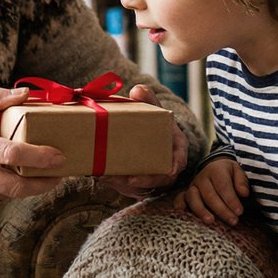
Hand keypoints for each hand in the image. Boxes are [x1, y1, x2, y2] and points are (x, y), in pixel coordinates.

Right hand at [0, 87, 65, 207]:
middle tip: (60, 173)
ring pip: (5, 194)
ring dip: (26, 186)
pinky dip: (4, 187)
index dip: (40, 157)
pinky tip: (9, 175)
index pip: (12, 155)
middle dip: (43, 183)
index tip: (59, 156)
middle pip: (16, 186)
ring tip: (42, 173)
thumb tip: (23, 94)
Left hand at [100, 83, 186, 199]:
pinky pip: (125, 187)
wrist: (147, 136)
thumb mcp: (154, 110)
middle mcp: (166, 168)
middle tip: (125, 178)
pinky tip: (98, 175)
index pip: (179, 162)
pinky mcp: (135, 184)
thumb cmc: (154, 124)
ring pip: (138, 187)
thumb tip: (137, 90)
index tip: (169, 170)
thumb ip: (148, 99)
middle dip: (141, 181)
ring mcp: (151, 178)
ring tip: (104, 176)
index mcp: (176, 150)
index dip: (175, 167)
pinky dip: (113, 182)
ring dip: (122, 184)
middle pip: (157, 179)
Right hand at [175, 157, 250, 225]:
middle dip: (222, 209)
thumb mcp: (238, 171)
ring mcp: (192, 186)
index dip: (231, 200)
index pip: (223, 186)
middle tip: (233, 221)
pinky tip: (184, 216)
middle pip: (209, 195)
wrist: (214, 167)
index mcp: (215, 170)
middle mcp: (202, 177)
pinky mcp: (186, 194)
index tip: (240, 212)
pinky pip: (180, 199)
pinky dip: (180, 207)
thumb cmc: (228, 173)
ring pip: (193, 198)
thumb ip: (241, 181)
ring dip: (201, 211)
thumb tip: (243, 193)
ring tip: (211, 221)